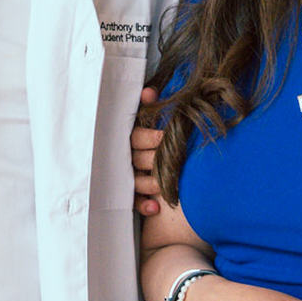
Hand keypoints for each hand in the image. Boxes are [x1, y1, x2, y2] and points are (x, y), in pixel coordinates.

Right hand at [132, 86, 164, 216]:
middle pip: (138, 160)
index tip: (166, 136)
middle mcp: (127, 157)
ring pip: (137, 181)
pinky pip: (134, 202)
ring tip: (167, 185)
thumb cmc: (150, 132)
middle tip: (174, 163)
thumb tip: (149, 92)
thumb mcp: (148, 118)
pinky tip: (155, 208)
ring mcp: (128, 176)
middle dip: (156, 162)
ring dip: (152, 184)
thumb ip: (148, 105)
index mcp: (131, 137)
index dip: (151, 137)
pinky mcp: (131, 194)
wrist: (149, 152)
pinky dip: (144, 205)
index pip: (136, 137)